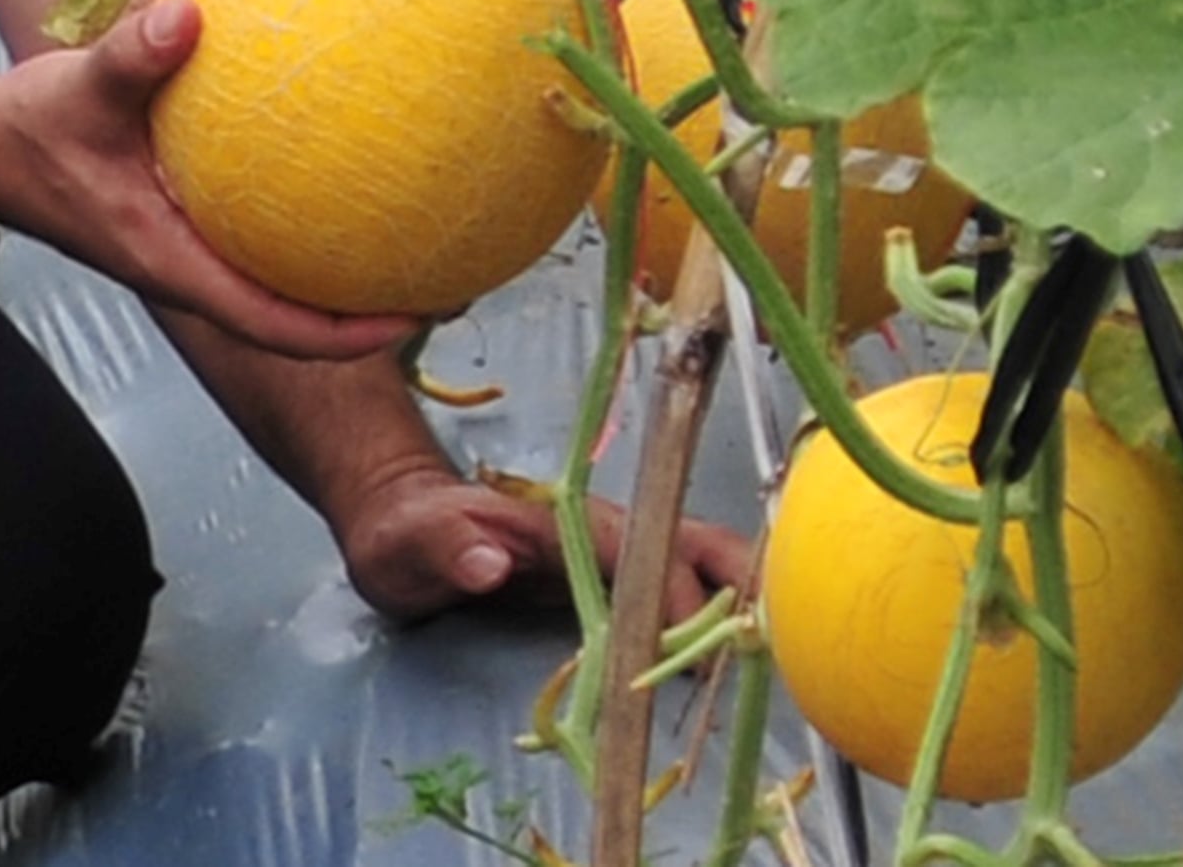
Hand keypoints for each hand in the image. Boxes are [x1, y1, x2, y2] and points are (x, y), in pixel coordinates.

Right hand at [0, 0, 418, 363]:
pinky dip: (295, 223)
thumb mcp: (78, 89)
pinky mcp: (175, 221)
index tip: (411, 318)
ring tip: (403, 239)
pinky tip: (328, 174)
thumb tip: (188, 14)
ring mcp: (181, 249)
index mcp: (168, 260)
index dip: (344, 334)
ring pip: (272, 283)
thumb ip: (132, 56)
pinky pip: (252, 238)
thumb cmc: (25, 131)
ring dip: (335, 275)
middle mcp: (184, 266)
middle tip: (440, 282)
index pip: (271, 323)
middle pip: (290, 318)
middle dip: (365, 312)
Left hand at [332, 455, 756, 624]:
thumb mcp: (408, 542)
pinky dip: (729, 618)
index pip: (641, 546)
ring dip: (747, 604)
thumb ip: (444, 548)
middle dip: (745, 589)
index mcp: (566, 519)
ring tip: (780, 662)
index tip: (695, 648)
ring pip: (708, 564)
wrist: (403, 521)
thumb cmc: (407, 532)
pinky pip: (691, 593)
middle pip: (699, 543)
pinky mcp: (623, 580)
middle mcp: (607, 529)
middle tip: (774, 652)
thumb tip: (487, 563)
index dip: (673, 592)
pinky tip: (751, 660)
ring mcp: (621, 553)